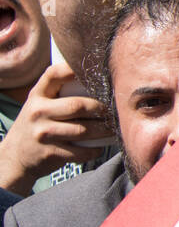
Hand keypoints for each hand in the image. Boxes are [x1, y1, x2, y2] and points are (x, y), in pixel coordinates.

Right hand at [0, 62, 107, 195]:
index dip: (75, 69)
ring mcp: (42, 133)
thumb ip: (59, 91)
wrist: (14, 156)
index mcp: (37, 95)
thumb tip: (99, 80)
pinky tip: (100, 147)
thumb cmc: (36, 124)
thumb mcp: (40, 104)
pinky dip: (94, 151)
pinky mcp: (49, 153)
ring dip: (104, 130)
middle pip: (78, 105)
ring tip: (113, 128)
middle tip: (115, 110)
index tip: (97, 71)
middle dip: (102, 108)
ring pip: (83, 130)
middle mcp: (38, 112)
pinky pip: (81, 152)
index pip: (55, 74)